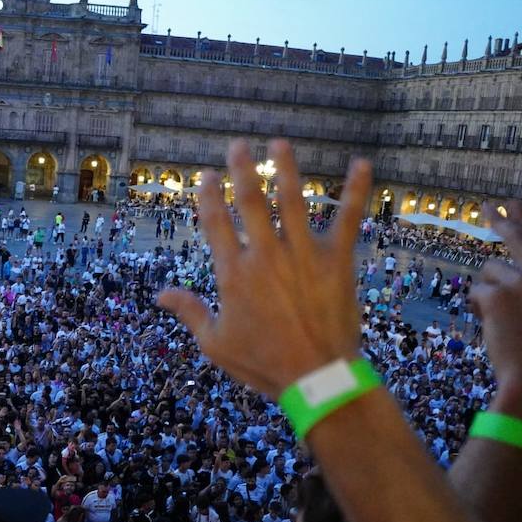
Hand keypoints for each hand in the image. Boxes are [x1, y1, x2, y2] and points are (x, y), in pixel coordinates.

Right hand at [159, 140, 371, 395]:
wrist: (316, 378)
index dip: (208, 196)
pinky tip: (361, 164)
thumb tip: (160, 294)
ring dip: (286, 168)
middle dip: (242, 169)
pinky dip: (356, 191)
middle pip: (250, 201)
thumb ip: (190, 312)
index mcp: (233, 274)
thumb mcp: (216, 344)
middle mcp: (265, 256)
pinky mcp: (336, 261)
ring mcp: (302, 255)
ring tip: (280, 143)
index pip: (215, 222)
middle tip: (238, 144)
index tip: (206, 176)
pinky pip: (347, 219)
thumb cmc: (263, 363)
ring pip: (292, 200)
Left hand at [472, 203, 521, 436]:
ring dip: (488, 293)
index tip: (516, 206)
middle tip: (488, 207)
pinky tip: (493, 327)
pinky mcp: (498, 294)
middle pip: (520, 237)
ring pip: (490, 272)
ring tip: (503, 323)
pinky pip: (476, 292)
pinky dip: (478, 309)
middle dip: (502, 219)